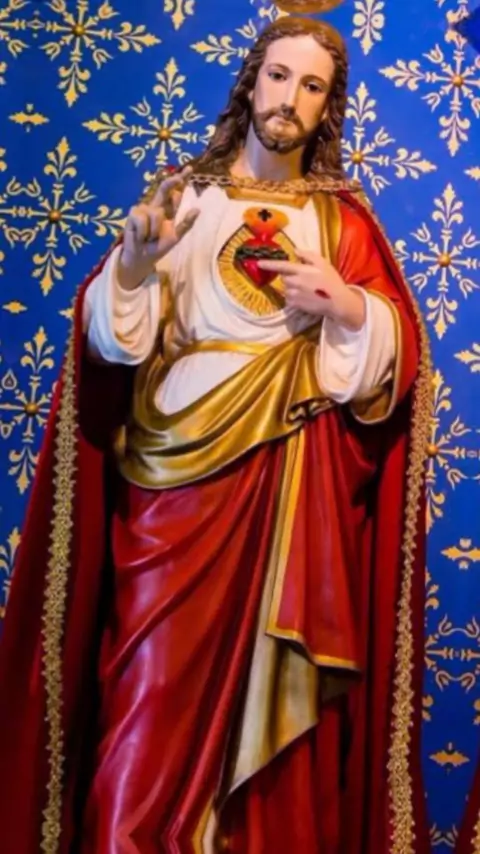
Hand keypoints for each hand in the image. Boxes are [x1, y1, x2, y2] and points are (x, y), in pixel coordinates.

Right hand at [118, 166, 199, 290]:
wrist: (143, 257)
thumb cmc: (158, 247)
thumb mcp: (176, 237)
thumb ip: (186, 224)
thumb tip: (198, 209)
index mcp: (168, 210)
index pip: (176, 192)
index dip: (182, 180)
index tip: (189, 169)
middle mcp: (156, 206)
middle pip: (165, 188)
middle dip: (172, 182)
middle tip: (178, 178)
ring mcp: (144, 208)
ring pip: (156, 213)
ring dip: (154, 230)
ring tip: (149, 238)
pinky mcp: (133, 213)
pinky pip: (143, 219)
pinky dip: (144, 232)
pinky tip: (140, 236)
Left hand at [258, 249, 365, 330]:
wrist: (337, 301)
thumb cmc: (331, 280)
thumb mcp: (323, 263)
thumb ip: (308, 255)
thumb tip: (295, 250)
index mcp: (301, 270)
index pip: (281, 266)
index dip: (269, 264)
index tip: (258, 263)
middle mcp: (295, 282)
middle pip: (284, 278)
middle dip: (290, 278)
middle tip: (304, 280)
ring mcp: (294, 294)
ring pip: (286, 289)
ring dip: (292, 289)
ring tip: (306, 290)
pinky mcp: (295, 305)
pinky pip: (289, 299)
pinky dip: (294, 298)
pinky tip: (305, 298)